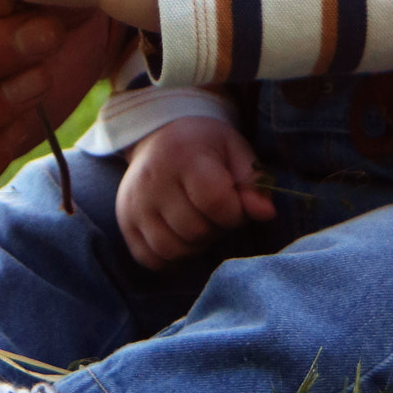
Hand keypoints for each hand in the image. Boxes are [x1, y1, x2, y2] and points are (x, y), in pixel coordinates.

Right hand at [117, 118, 275, 269]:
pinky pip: (150, 259)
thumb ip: (253, 182)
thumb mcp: (235, 150)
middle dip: (214, 228)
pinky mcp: (124, 221)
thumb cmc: (205, 145)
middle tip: (215, 211)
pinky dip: (170, 256)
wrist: (160, 133)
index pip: (216, 202)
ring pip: (171, 250)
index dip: (234, 212)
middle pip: (194, 231)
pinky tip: (178, 233)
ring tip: (198, 221)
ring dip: (193, 245)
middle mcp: (153, 179)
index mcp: (184, 155)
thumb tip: (267, 214)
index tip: (235, 203)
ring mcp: (134, 202)